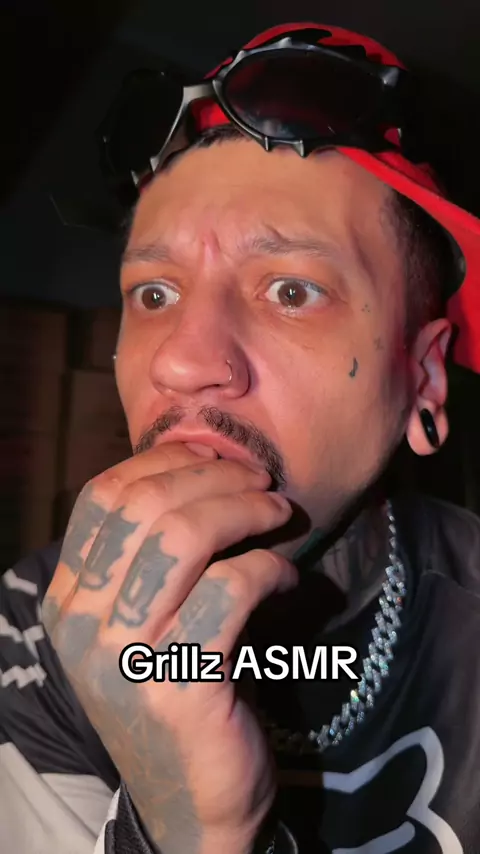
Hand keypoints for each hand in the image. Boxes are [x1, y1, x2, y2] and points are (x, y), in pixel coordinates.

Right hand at [42, 443, 296, 853]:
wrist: (192, 803)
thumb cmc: (174, 692)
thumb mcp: (141, 621)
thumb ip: (151, 556)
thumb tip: (201, 469)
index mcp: (68, 600)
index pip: (102, 498)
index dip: (163, 461)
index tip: (214, 456)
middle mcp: (83, 625)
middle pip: (145, 508)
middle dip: (214, 477)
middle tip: (261, 481)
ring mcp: (126, 657)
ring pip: (185, 538)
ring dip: (245, 510)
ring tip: (281, 512)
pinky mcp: (181, 685)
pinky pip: (232, 589)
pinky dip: (269, 565)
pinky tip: (289, 572)